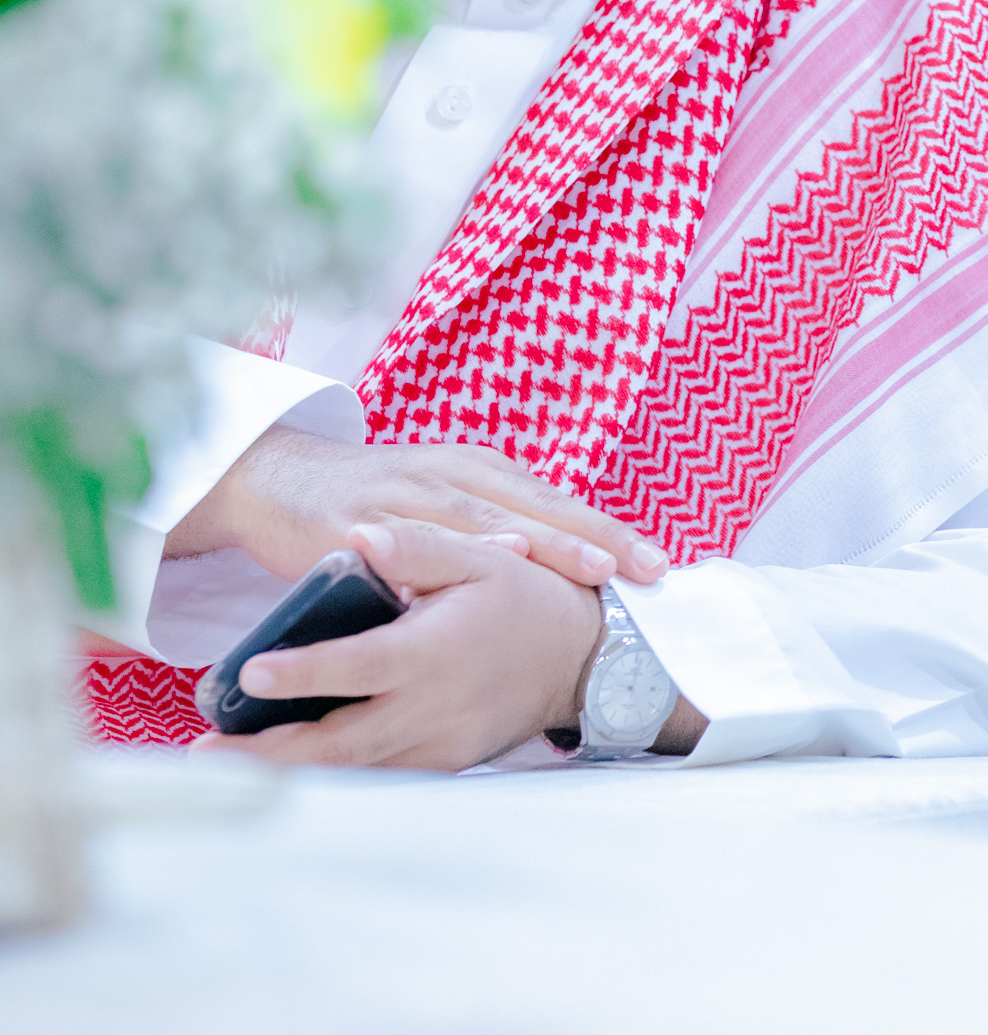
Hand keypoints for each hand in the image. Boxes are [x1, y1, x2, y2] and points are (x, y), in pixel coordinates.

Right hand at [165, 425, 667, 588]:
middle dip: (592, 537)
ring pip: (483, 518)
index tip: (660, 563)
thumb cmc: (372, 502)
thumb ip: (495, 525)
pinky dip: (446, 550)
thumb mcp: (442, 503)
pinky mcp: (358, 521)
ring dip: (539, 539)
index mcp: (477, 470)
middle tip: (642, 568)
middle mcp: (448, 473)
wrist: (277, 481)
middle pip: (533, 505)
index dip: (606, 530)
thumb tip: (568, 562)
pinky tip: (480, 562)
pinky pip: (408, 539)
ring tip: (586, 564)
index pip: (555, 501)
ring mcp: (404, 494)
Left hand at [193, 520, 604, 769]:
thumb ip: (419, 544)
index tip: (251, 673)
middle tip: (203, 752)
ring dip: (288, 770)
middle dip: (266, 753)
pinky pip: (376, 775)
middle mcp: (432, 709)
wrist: (585, 659)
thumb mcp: (483, 555)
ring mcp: (437, 745)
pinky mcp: (441, 763)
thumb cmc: (528, 597)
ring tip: (225, 760)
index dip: (304, 672)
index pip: (359, 666)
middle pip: (339, 743)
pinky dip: (331, 775)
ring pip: (352, 770)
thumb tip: (360, 535)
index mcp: (436, 650)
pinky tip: (288, 766)